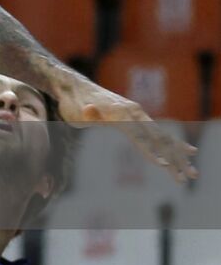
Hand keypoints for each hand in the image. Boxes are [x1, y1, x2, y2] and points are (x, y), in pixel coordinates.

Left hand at [57, 78, 197, 183]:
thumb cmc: (73, 102)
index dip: (149, 150)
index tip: (163, 165)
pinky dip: (173, 143)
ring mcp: (136, 113)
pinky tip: (188, 151)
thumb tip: (89, 110)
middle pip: (157, 137)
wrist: (75, 87)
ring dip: (178, 154)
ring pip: (162, 136)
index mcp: (120, 112)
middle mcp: (132, 112)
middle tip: (187, 177)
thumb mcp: (74, 110)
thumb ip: (85, 113)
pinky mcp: (136, 116)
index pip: (138, 135)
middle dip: (173, 158)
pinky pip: (158, 131)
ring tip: (192, 173)